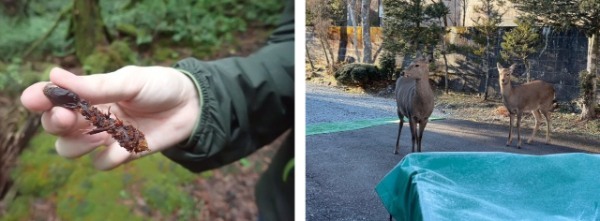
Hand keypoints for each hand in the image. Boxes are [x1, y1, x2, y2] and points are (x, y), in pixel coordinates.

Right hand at [20, 66, 199, 169]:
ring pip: (70, 149)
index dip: (40, 100)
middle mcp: (92, 116)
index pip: (53, 99)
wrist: (192, 105)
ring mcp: (106, 136)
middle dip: (56, 123)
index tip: (34, 99)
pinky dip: (109, 155)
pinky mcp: (123, 153)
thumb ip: (95, 85)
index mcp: (90, 94)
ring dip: (77, 143)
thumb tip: (54, 76)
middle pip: (56, 127)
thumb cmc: (160, 86)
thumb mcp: (129, 81)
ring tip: (99, 132)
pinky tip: (126, 143)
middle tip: (68, 116)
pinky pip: (102, 163)